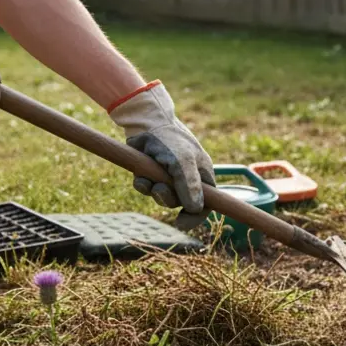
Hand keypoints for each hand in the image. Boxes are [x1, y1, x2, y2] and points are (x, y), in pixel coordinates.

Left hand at [107, 82, 215, 231]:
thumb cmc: (170, 140)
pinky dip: (142, 185)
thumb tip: (195, 210)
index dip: (195, 216)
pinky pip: (147, 189)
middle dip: (168, 199)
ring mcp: (168, 176)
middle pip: (181, 204)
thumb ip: (190, 186)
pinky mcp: (150, 173)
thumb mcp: (183, 162)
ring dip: (154, 192)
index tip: (181, 223)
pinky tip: (139, 176)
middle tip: (160, 190)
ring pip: (162, 197)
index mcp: (202, 175)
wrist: (145, 122)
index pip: (206, 203)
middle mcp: (187, 178)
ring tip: (147, 179)